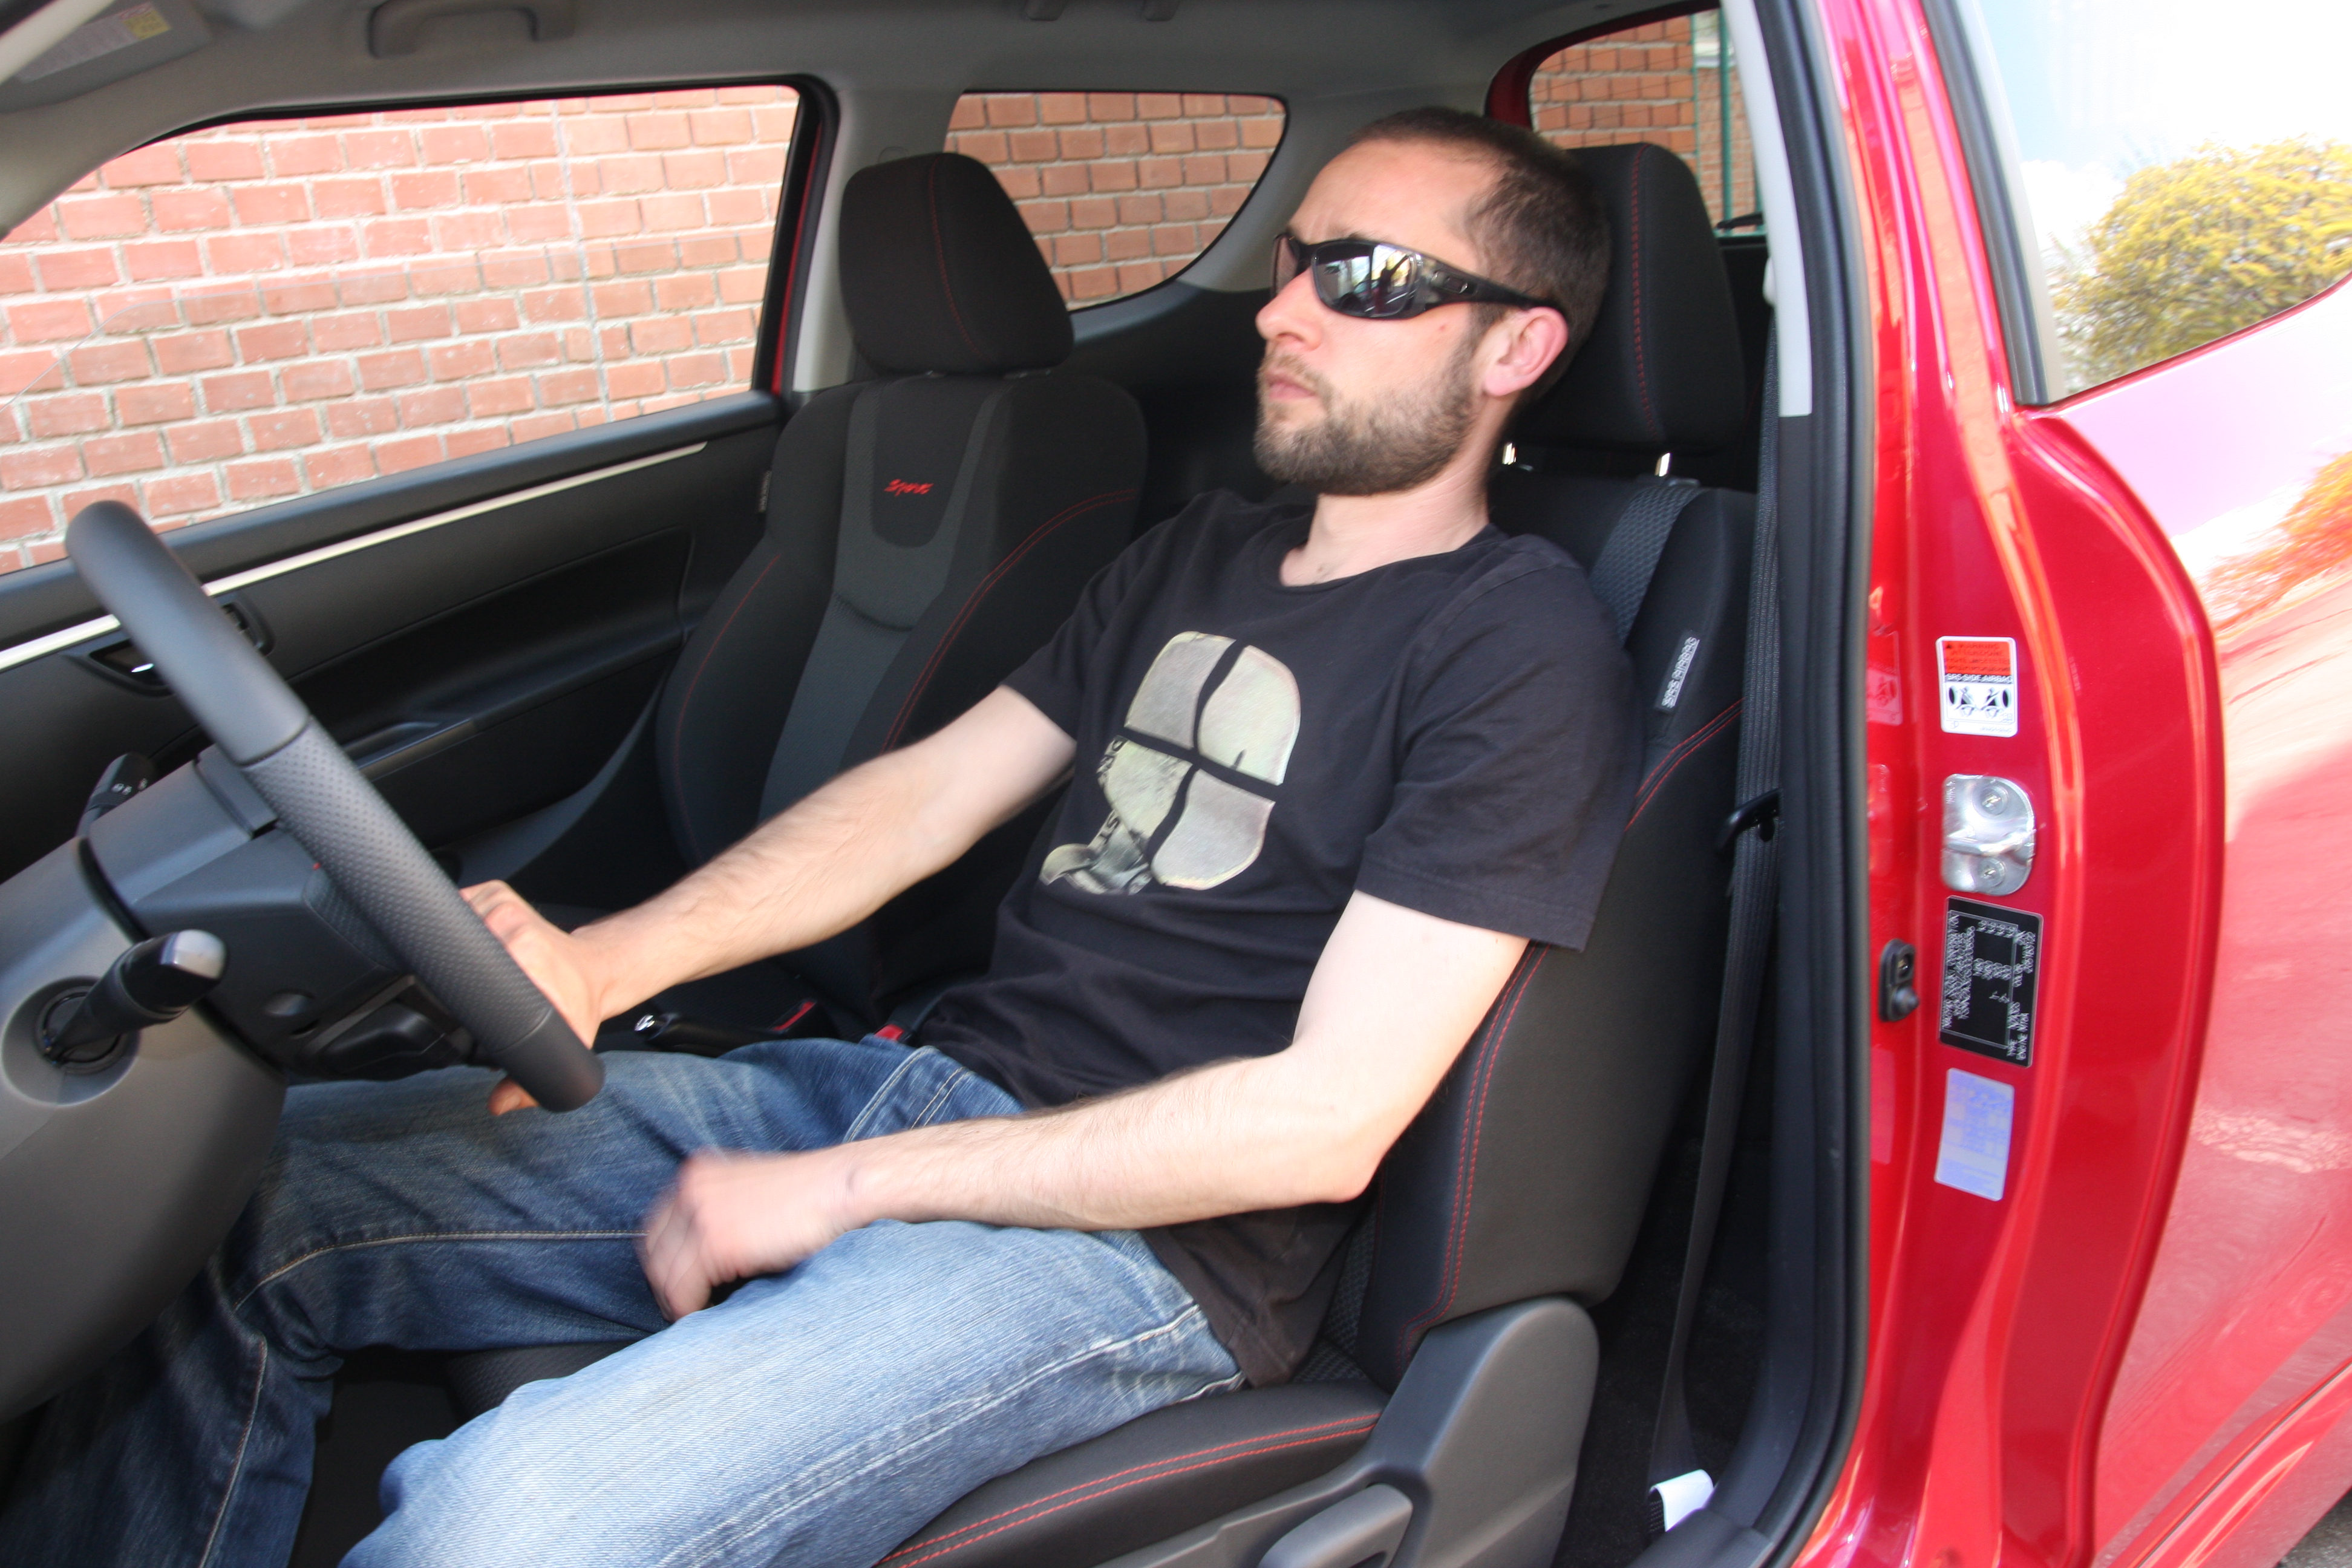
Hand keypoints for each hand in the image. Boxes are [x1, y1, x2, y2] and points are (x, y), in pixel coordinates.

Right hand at [462, 880, 609, 1113]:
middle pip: (453, 943)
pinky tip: (472, 943)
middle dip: (453, 971)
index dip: (457, 985)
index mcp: (526, 958)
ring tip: (476, 968)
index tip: (460, 1003)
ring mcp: (502, 904)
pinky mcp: (494, 892)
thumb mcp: (564, 1046)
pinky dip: (457, 920)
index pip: (468, 964)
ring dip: (454, 944)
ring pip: (453, 920)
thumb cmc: (576, 1004)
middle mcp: (512, 925)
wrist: (594, 969)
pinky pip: (459, 902)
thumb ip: (529, 1084)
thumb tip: (497, 1104)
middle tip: (470, 992)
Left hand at [639, 1149, 861, 1317]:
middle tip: (681, 1303)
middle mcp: (692, 1189)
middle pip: (654, 1249)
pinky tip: (704, 1314)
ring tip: (694, 1313)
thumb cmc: (809, 1193)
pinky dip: (688, 1308)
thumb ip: (722, 1206)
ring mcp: (702, 1215)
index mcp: (698, 1173)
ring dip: (674, 1298)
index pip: (658, 1225)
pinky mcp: (717, 1243)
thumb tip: (706, 1248)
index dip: (664, 1258)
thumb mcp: (751, 1187)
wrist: (840, 1187)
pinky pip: (683, 1289)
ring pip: (664, 1273)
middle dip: (663, 1280)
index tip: (676, 1279)